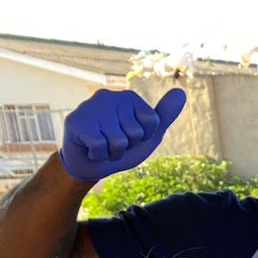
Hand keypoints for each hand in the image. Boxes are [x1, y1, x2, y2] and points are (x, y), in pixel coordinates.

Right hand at [59, 88, 186, 181]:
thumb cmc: (120, 148)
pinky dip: (98, 155)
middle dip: (127, 147)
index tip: (132, 137)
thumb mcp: (147, 135)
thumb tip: (181, 92)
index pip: (152, 122)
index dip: (144, 137)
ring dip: (112, 153)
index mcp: (128, 97)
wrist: (89, 165)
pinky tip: (90, 148)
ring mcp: (90, 106)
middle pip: (135, 133)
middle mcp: (108, 96)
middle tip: (113, 144)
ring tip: (102, 146)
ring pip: (118, 141)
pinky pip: (99, 146)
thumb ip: (163, 116)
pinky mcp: (76, 121)